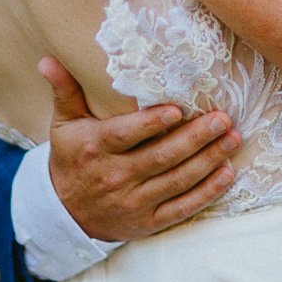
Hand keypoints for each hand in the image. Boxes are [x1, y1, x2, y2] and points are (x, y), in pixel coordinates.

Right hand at [39, 58, 240, 239]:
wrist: (65, 214)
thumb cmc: (71, 158)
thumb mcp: (64, 124)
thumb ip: (64, 91)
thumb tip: (49, 58)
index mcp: (96, 148)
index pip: (126, 136)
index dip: (151, 124)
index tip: (178, 110)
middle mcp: (116, 177)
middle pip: (161, 158)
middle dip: (195, 139)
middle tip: (223, 119)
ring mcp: (134, 202)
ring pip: (177, 181)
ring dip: (209, 161)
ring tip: (233, 139)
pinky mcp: (148, 222)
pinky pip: (182, 208)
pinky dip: (207, 192)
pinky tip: (227, 173)